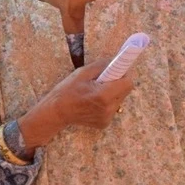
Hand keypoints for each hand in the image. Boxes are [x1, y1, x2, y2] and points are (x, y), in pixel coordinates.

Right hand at [19, 57, 134, 144]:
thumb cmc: (67, 90)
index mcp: (103, 95)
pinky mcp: (105, 123)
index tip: (120, 68)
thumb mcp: (83, 72)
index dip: (125, 73)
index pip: (127, 83)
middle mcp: (108, 109)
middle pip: (125, 91)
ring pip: (119, 99)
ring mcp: (107, 118)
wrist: (57, 112)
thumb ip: (102, 66)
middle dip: (119, 81)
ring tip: (96, 90)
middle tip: (106, 77)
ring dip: (113, 92)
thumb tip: (117, 61)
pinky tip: (93, 101)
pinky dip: (107, 101)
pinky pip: (112, 107)